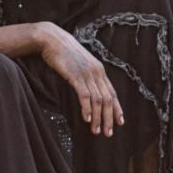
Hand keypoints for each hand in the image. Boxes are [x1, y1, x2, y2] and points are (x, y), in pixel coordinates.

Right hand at [36, 22, 123, 136]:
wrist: (53, 39)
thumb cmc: (65, 52)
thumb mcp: (81, 63)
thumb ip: (88, 75)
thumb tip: (90, 89)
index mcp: (99, 70)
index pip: (112, 93)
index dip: (117, 108)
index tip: (120, 122)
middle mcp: (97, 72)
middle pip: (108, 99)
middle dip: (109, 118)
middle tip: (108, 133)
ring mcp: (87, 74)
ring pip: (98, 100)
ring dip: (98, 117)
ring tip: (96, 130)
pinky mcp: (76, 75)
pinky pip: (84, 95)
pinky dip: (87, 108)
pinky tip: (87, 118)